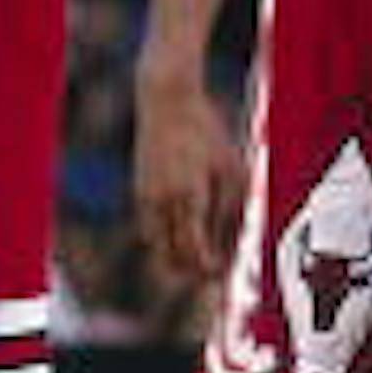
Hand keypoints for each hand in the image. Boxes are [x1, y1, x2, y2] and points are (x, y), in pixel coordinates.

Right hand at [135, 72, 248, 287]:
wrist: (166, 100)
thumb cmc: (206, 132)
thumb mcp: (231, 168)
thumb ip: (232, 211)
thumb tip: (234, 248)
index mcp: (190, 195)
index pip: (195, 252)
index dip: (209, 269)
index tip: (222, 272)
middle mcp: (164, 201)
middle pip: (172, 257)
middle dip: (192, 270)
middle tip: (213, 270)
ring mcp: (146, 196)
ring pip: (157, 246)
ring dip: (176, 256)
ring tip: (200, 251)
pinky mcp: (138, 190)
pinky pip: (149, 227)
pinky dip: (164, 237)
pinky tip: (184, 227)